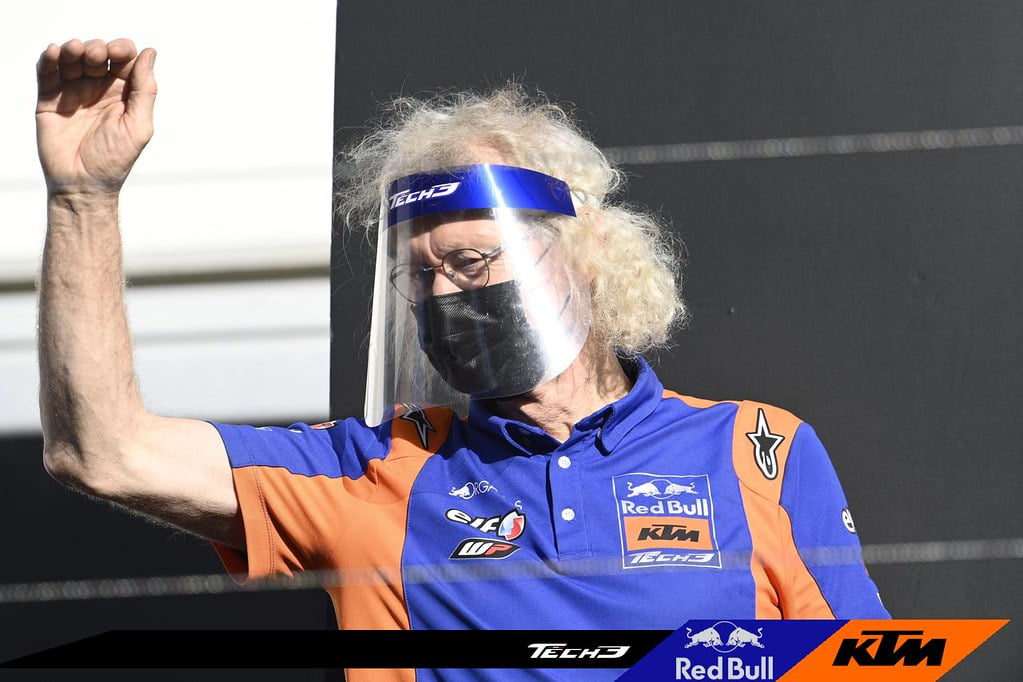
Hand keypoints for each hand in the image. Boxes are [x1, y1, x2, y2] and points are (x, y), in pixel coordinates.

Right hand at [36, 38, 156, 195]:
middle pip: (99, 54)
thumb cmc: (113, 161)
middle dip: (97, 48)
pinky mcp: (51, 99)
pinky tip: (54, 52)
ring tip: (73, 51)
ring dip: (73, 48)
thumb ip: (145, 90)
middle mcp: (99, 90)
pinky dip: (49, 58)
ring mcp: (74, 93)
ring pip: (72, 58)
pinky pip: (47, 72)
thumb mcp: (138, 126)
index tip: (118, 52)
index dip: (122, 49)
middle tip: (95, 57)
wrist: (81, 184)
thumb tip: (150, 53)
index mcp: (124, 95)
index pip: (125, 60)